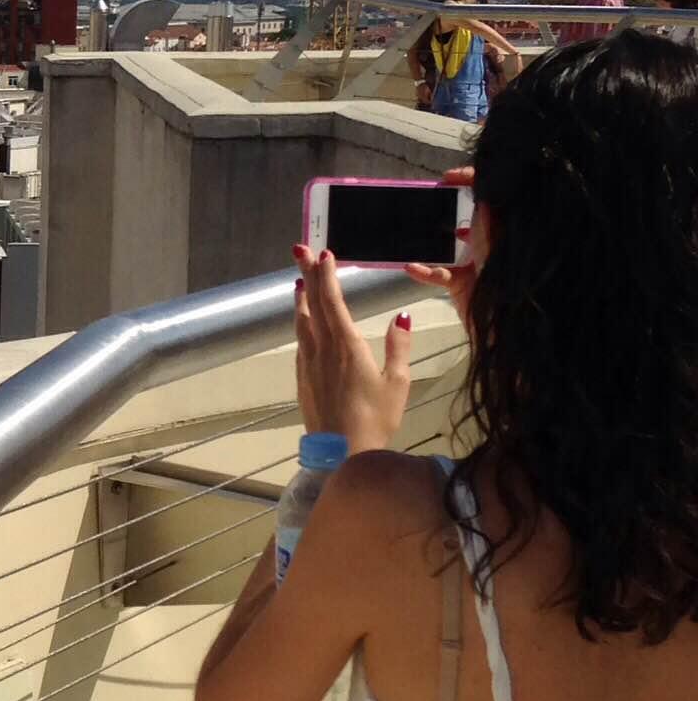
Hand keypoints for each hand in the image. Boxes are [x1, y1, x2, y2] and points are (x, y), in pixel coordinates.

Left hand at [299, 246, 415, 451]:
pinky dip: (301, 321)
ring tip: (299, 279)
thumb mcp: (397, 382)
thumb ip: (398, 347)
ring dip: (301, 298)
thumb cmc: (376, 418)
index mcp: (347, 346)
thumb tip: (400, 317)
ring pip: (302, 322)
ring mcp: (309, 363)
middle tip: (299, 249)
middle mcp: (322, 349)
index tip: (324, 254)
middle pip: (312, 304)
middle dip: (307, 275)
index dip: (327, 276)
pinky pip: (301, 340)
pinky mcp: (303, 377)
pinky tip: (304, 320)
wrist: (340, 451)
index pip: (333, 302)